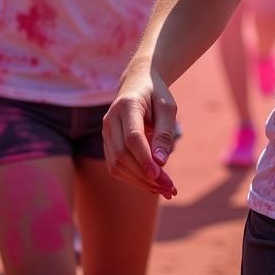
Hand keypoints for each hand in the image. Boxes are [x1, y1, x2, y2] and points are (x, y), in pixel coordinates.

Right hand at [103, 62, 177, 198]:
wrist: (137, 83)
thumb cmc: (156, 94)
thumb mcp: (167, 107)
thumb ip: (164, 132)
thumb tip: (160, 162)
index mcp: (127, 105)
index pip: (132, 137)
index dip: (144, 157)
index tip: (159, 174)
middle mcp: (111, 120)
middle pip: (122, 155)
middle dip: (144, 175)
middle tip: (169, 188)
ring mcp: (106, 133)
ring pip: (116, 165)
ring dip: (140, 181)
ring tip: (164, 190)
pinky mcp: (107, 144)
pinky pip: (116, 166)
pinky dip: (133, 178)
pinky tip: (151, 185)